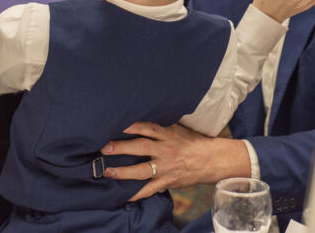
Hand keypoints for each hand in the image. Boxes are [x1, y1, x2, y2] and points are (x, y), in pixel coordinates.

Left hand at [101, 122, 250, 200]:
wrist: (211, 159)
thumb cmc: (193, 142)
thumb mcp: (177, 128)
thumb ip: (160, 126)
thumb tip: (141, 117)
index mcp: (167, 134)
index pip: (147, 127)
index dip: (131, 125)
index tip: (115, 124)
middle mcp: (165, 150)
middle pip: (141, 147)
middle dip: (121, 147)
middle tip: (104, 148)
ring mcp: (166, 167)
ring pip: (142, 170)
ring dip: (124, 172)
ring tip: (107, 171)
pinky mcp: (168, 181)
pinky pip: (151, 189)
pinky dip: (138, 194)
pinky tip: (126, 196)